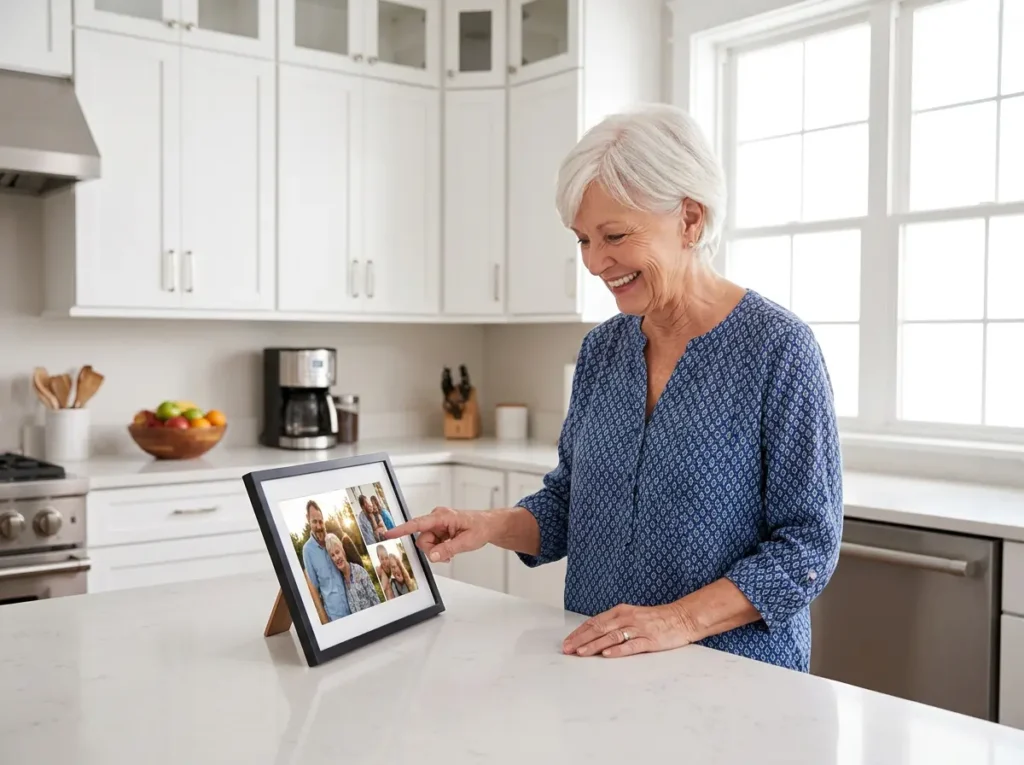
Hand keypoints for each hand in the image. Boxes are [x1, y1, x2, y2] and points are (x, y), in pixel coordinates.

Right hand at [383, 507, 491, 562]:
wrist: (488, 525)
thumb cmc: (480, 528)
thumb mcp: (467, 542)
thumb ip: (448, 549)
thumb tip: (432, 556)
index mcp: (442, 516)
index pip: (418, 523)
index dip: (402, 529)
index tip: (388, 533)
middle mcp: (437, 518)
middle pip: (422, 539)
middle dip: (431, 550)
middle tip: (447, 555)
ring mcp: (437, 524)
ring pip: (426, 543)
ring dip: (436, 551)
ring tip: (451, 552)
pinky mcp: (439, 530)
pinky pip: (432, 544)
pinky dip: (439, 550)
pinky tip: (449, 550)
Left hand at [562, 603, 694, 657]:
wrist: (682, 617)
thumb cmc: (655, 619)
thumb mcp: (632, 616)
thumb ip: (615, 624)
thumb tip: (594, 635)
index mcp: (620, 612)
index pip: (595, 622)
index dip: (579, 632)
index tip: (567, 642)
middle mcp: (627, 618)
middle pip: (599, 629)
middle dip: (581, 640)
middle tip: (567, 649)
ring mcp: (638, 629)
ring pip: (612, 637)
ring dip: (594, 645)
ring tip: (581, 653)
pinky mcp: (649, 640)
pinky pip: (631, 645)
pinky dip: (618, 650)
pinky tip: (607, 654)